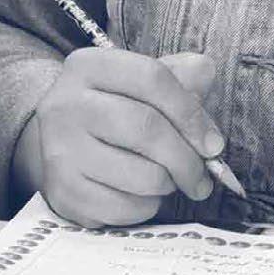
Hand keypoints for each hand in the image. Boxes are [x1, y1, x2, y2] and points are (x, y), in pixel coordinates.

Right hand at [18, 48, 224, 227]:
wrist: (63, 140)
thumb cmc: (118, 106)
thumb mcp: (146, 79)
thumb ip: (184, 79)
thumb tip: (207, 94)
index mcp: (91, 66)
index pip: (153, 78)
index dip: (191, 112)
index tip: (213, 143)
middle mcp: (66, 105)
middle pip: (146, 129)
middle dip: (187, 158)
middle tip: (204, 175)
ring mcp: (60, 151)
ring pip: (139, 175)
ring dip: (168, 183)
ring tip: (173, 180)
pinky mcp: (61, 192)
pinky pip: (121, 208)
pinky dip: (146, 207)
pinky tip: (146, 196)